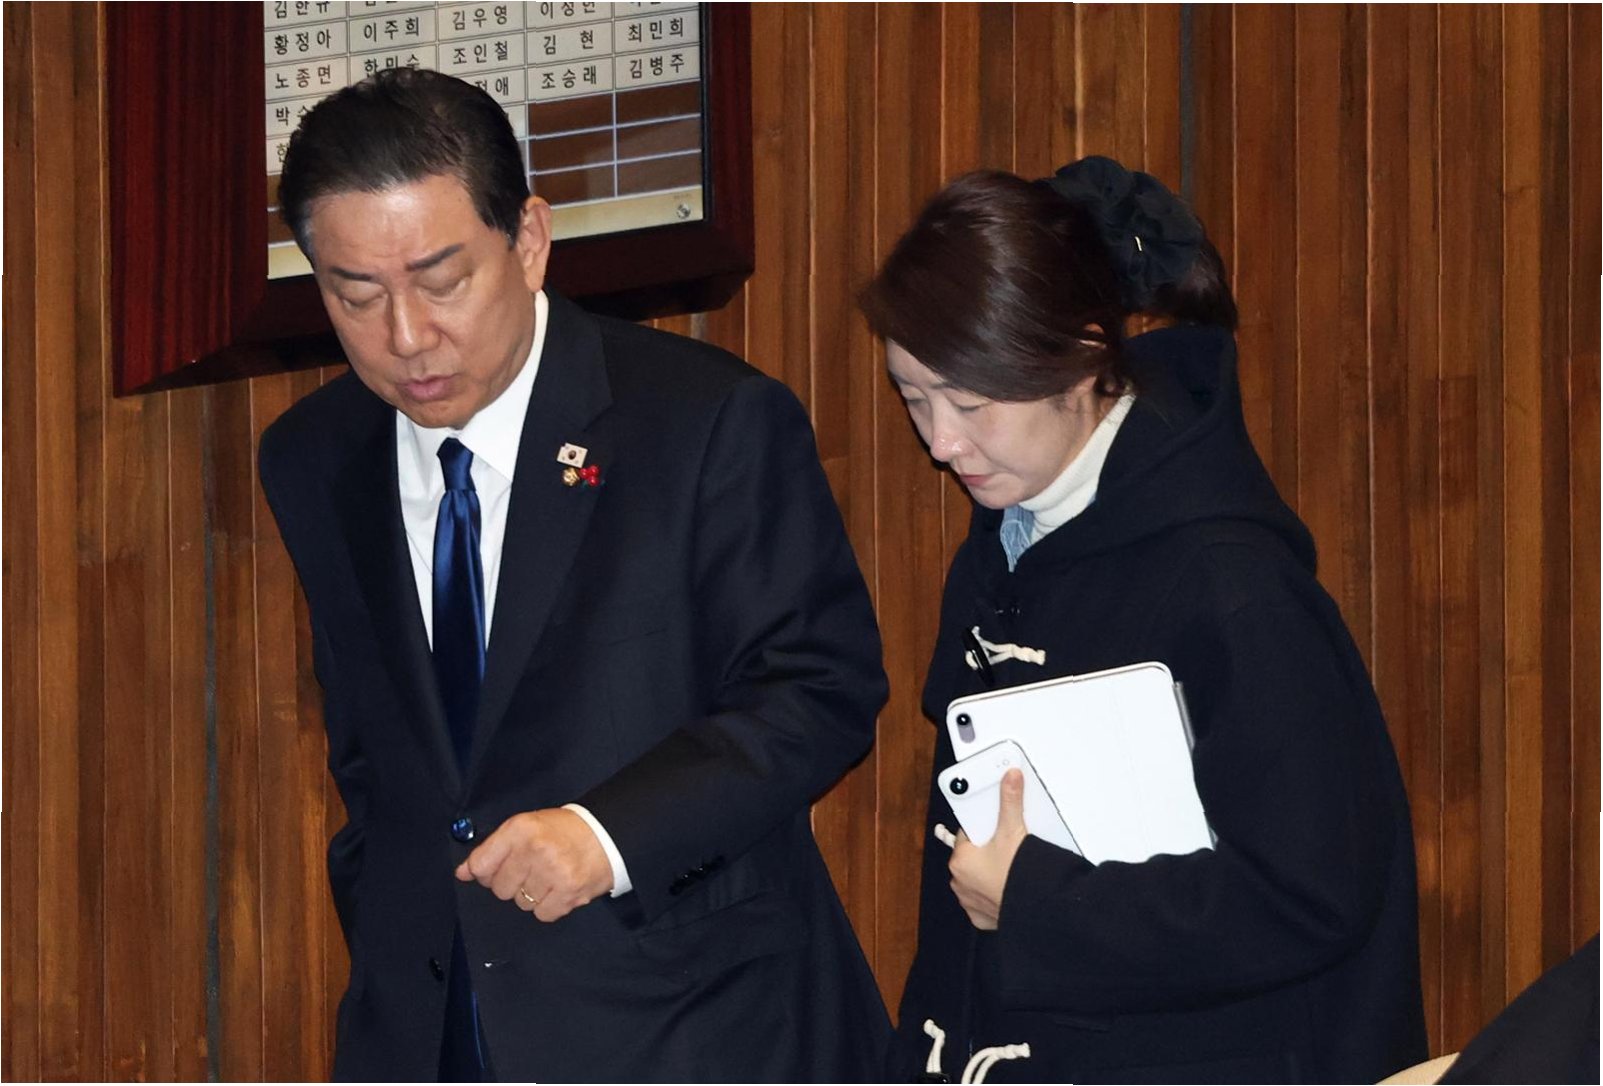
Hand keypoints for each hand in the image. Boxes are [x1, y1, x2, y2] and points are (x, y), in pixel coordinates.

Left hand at [455, 807, 613, 921]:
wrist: (606, 835)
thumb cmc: (563, 831)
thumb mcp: (525, 827)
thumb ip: (492, 849)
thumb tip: (462, 873)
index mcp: (520, 828)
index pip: (480, 864)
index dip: (484, 872)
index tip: (494, 870)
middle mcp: (534, 849)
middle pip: (499, 888)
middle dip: (512, 882)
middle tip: (530, 869)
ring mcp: (553, 872)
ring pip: (520, 903)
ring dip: (531, 895)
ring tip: (548, 877)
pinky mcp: (569, 893)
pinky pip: (541, 914)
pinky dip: (548, 906)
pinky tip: (558, 889)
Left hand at [948, 768, 1026, 929]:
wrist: (1035, 911)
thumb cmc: (1017, 876)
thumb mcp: (1013, 831)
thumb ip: (1009, 801)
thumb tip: (1010, 777)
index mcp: (960, 859)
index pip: (967, 834)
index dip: (982, 828)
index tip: (993, 827)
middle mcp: (958, 881)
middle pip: (972, 856)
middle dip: (987, 851)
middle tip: (1007, 848)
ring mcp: (969, 901)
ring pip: (977, 879)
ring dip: (989, 873)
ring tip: (1010, 868)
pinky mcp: (981, 917)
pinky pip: (985, 901)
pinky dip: (994, 894)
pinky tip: (1008, 887)